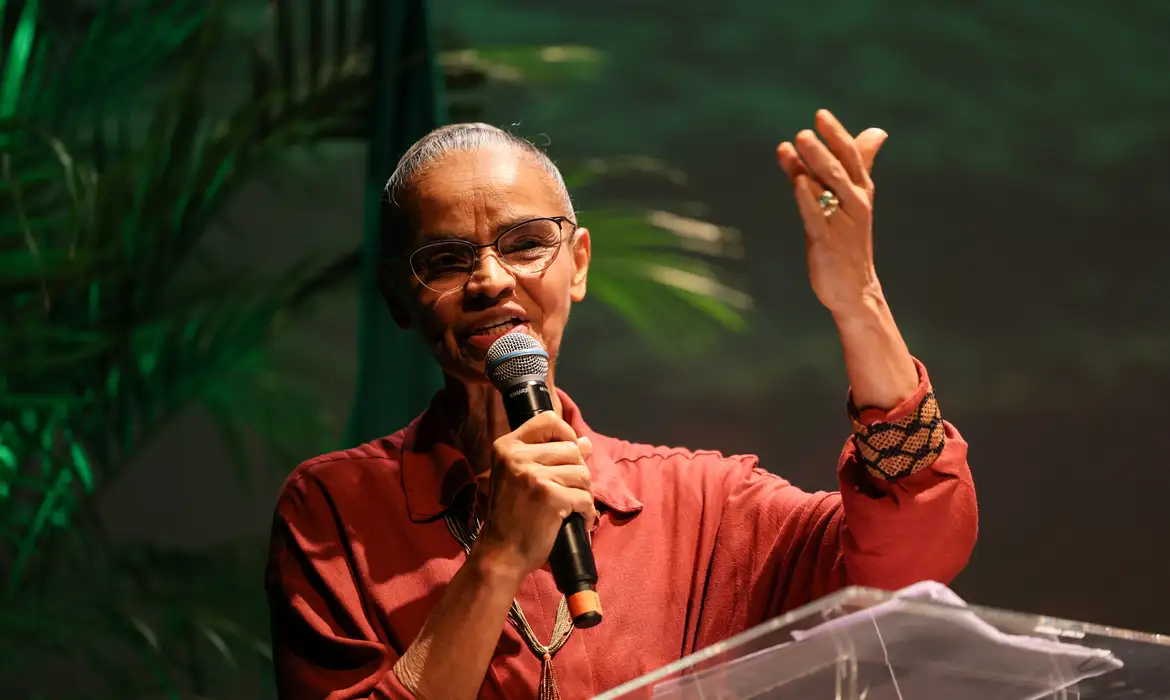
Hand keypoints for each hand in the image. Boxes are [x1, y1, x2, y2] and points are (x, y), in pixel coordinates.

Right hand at [474, 411, 596, 578]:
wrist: (501, 553)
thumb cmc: (511, 515)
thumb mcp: (521, 477)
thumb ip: (550, 456)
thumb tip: (586, 442)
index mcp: (507, 446)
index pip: (548, 420)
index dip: (566, 434)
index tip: (569, 454)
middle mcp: (517, 456)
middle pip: (572, 449)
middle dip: (579, 471)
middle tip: (570, 491)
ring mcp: (533, 476)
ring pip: (582, 472)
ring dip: (584, 492)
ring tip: (572, 506)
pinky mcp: (550, 496)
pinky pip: (585, 497)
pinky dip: (586, 512)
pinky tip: (577, 520)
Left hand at [776, 109, 888, 317]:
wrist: (854, 287)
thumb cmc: (848, 240)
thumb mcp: (849, 201)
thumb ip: (845, 167)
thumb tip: (876, 131)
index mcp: (861, 190)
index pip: (851, 156)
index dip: (836, 134)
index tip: (820, 114)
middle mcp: (855, 203)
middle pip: (839, 168)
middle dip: (822, 147)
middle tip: (804, 130)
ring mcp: (842, 223)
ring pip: (827, 188)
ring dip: (812, 164)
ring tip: (796, 143)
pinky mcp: (826, 243)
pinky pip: (816, 216)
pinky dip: (807, 198)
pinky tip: (796, 182)